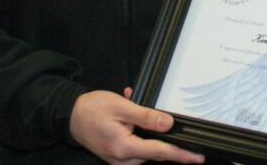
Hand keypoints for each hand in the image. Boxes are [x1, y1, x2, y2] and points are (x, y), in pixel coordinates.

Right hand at [69, 89, 203, 164]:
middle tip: (153, 113)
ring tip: (135, 108)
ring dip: (147, 131)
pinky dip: (138, 134)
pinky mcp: (116, 157)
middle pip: (154, 153)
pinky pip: (136, 148)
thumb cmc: (92, 109)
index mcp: (123, 147)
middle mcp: (121, 159)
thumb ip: (146, 116)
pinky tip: (132, 118)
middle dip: (161, 136)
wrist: (69, 115)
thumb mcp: (122, 107)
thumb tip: (168, 124)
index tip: (197, 158)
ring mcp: (118, 160)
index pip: (159, 152)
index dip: (180, 155)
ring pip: (146, 151)